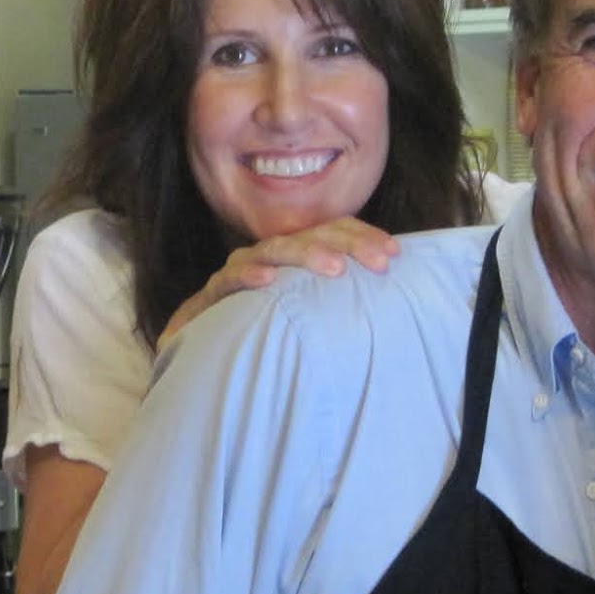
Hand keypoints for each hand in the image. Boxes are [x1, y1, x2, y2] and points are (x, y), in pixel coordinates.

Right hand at [157, 217, 399, 351]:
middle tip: (378, 262)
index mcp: (293, 259)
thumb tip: (388, 313)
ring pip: (273, 251)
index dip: (361, 236)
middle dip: (347, 244)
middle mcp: (267, 259)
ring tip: (335, 267)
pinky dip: (247, 275)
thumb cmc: (261, 337)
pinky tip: (267, 280)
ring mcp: (238, 274)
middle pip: (309, 236)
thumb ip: (336, 310)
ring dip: (305, 254)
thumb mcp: (306, 321)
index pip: (329, 232)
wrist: (200, 361)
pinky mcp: (209, 297)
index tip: (394, 253)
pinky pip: (228, 281)